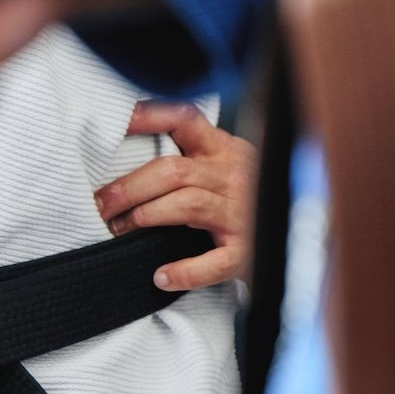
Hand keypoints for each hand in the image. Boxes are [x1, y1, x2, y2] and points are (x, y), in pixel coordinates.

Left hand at [93, 101, 256, 289]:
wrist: (294, 238)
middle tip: (101, 202)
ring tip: (118, 228)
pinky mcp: (246, 252)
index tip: (115, 124)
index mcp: (224, 149)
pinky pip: (214, 261)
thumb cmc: (246, 198)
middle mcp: (234, 176)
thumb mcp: (225, 165)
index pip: (184, 120)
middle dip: (130, 186)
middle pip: (174, 170)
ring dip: (145, 215)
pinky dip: (186, 270)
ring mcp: (242, 214)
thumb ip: (191, 157)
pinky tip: (162, 276)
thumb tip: (126, 156)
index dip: (148, 118)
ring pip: (187, 204)